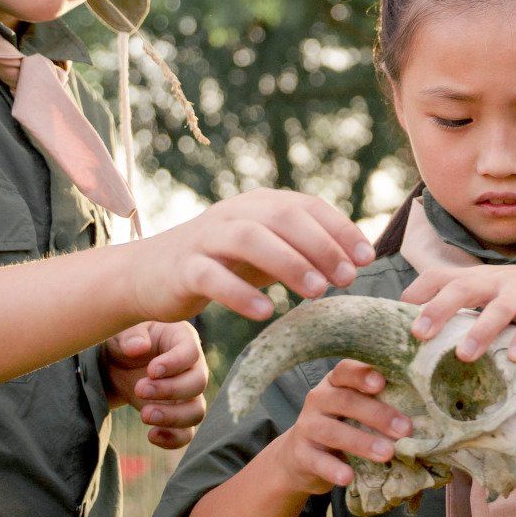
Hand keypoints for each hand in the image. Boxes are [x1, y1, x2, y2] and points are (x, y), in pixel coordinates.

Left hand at [101, 321, 208, 449]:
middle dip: (170, 390)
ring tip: (144, 414)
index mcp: (181, 339)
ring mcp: (187, 394)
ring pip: (197, 411)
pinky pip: (187, 433)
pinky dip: (173, 439)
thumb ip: (130, 336)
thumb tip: (138, 347)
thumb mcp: (123, 332)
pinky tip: (151, 435)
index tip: (152, 370)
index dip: (176, 363)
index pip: (192, 351)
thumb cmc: (123, 342)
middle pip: (198, 383)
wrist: (115, 366)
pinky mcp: (177, 415)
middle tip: (139, 389)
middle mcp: (192, 367)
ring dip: (173, 417)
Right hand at [134, 189, 373, 323]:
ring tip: (317, 292)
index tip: (367, 258)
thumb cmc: (220, 263)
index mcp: (259, 204)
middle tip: (347, 278)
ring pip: (250, 238)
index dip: (340, 229)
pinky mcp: (183, 267)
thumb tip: (358, 259)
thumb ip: (303, 249)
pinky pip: (212, 275)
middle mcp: (234, 213)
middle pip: (283, 217)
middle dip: (321, 245)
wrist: (149, 274)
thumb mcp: (265, 251)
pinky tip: (265, 312)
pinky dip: (240, 292)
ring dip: (288, 263)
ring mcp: (207, 238)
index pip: (306, 206)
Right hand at [268, 360, 413, 495]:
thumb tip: (424, 415)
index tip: (383, 383)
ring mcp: (307, 426)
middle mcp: (318, 399)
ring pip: (332, 431)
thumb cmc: (341, 427)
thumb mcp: (355, 411)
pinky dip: (333, 468)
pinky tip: (349, 476)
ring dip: (362, 442)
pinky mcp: (300, 454)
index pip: (346, 370)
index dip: (363, 374)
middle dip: (377, 414)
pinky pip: (317, 460)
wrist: (300, 458)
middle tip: (405, 429)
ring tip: (387, 453)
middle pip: (345, 400)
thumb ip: (379, 405)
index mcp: (335, 383)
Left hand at [400, 261, 515, 361]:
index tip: (393, 314)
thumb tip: (423, 337)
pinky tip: (515, 357)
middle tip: (418, 334)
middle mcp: (497, 281)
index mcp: (479, 279)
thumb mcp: (493, 296)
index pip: (440, 276)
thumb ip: (466, 309)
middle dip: (438, 310)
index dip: (416, 292)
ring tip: (463, 355)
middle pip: (462, 288)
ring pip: (498, 307)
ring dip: (480, 330)